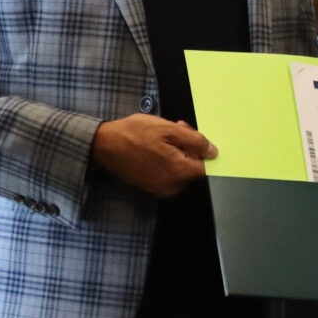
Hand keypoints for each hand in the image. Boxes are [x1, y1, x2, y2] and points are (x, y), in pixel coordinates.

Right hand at [93, 113, 216, 197]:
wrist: (105, 145)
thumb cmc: (135, 134)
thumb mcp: (168, 129)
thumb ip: (194, 141)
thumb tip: (213, 152)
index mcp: (179, 173)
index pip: (206, 167)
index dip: (202, 149)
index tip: (190, 134)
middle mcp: (173, 186)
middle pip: (193, 168)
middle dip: (189, 148)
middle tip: (176, 128)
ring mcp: (161, 189)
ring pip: (181, 170)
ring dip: (178, 152)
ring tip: (164, 135)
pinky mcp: (152, 187)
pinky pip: (169, 174)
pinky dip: (168, 160)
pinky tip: (157, 146)